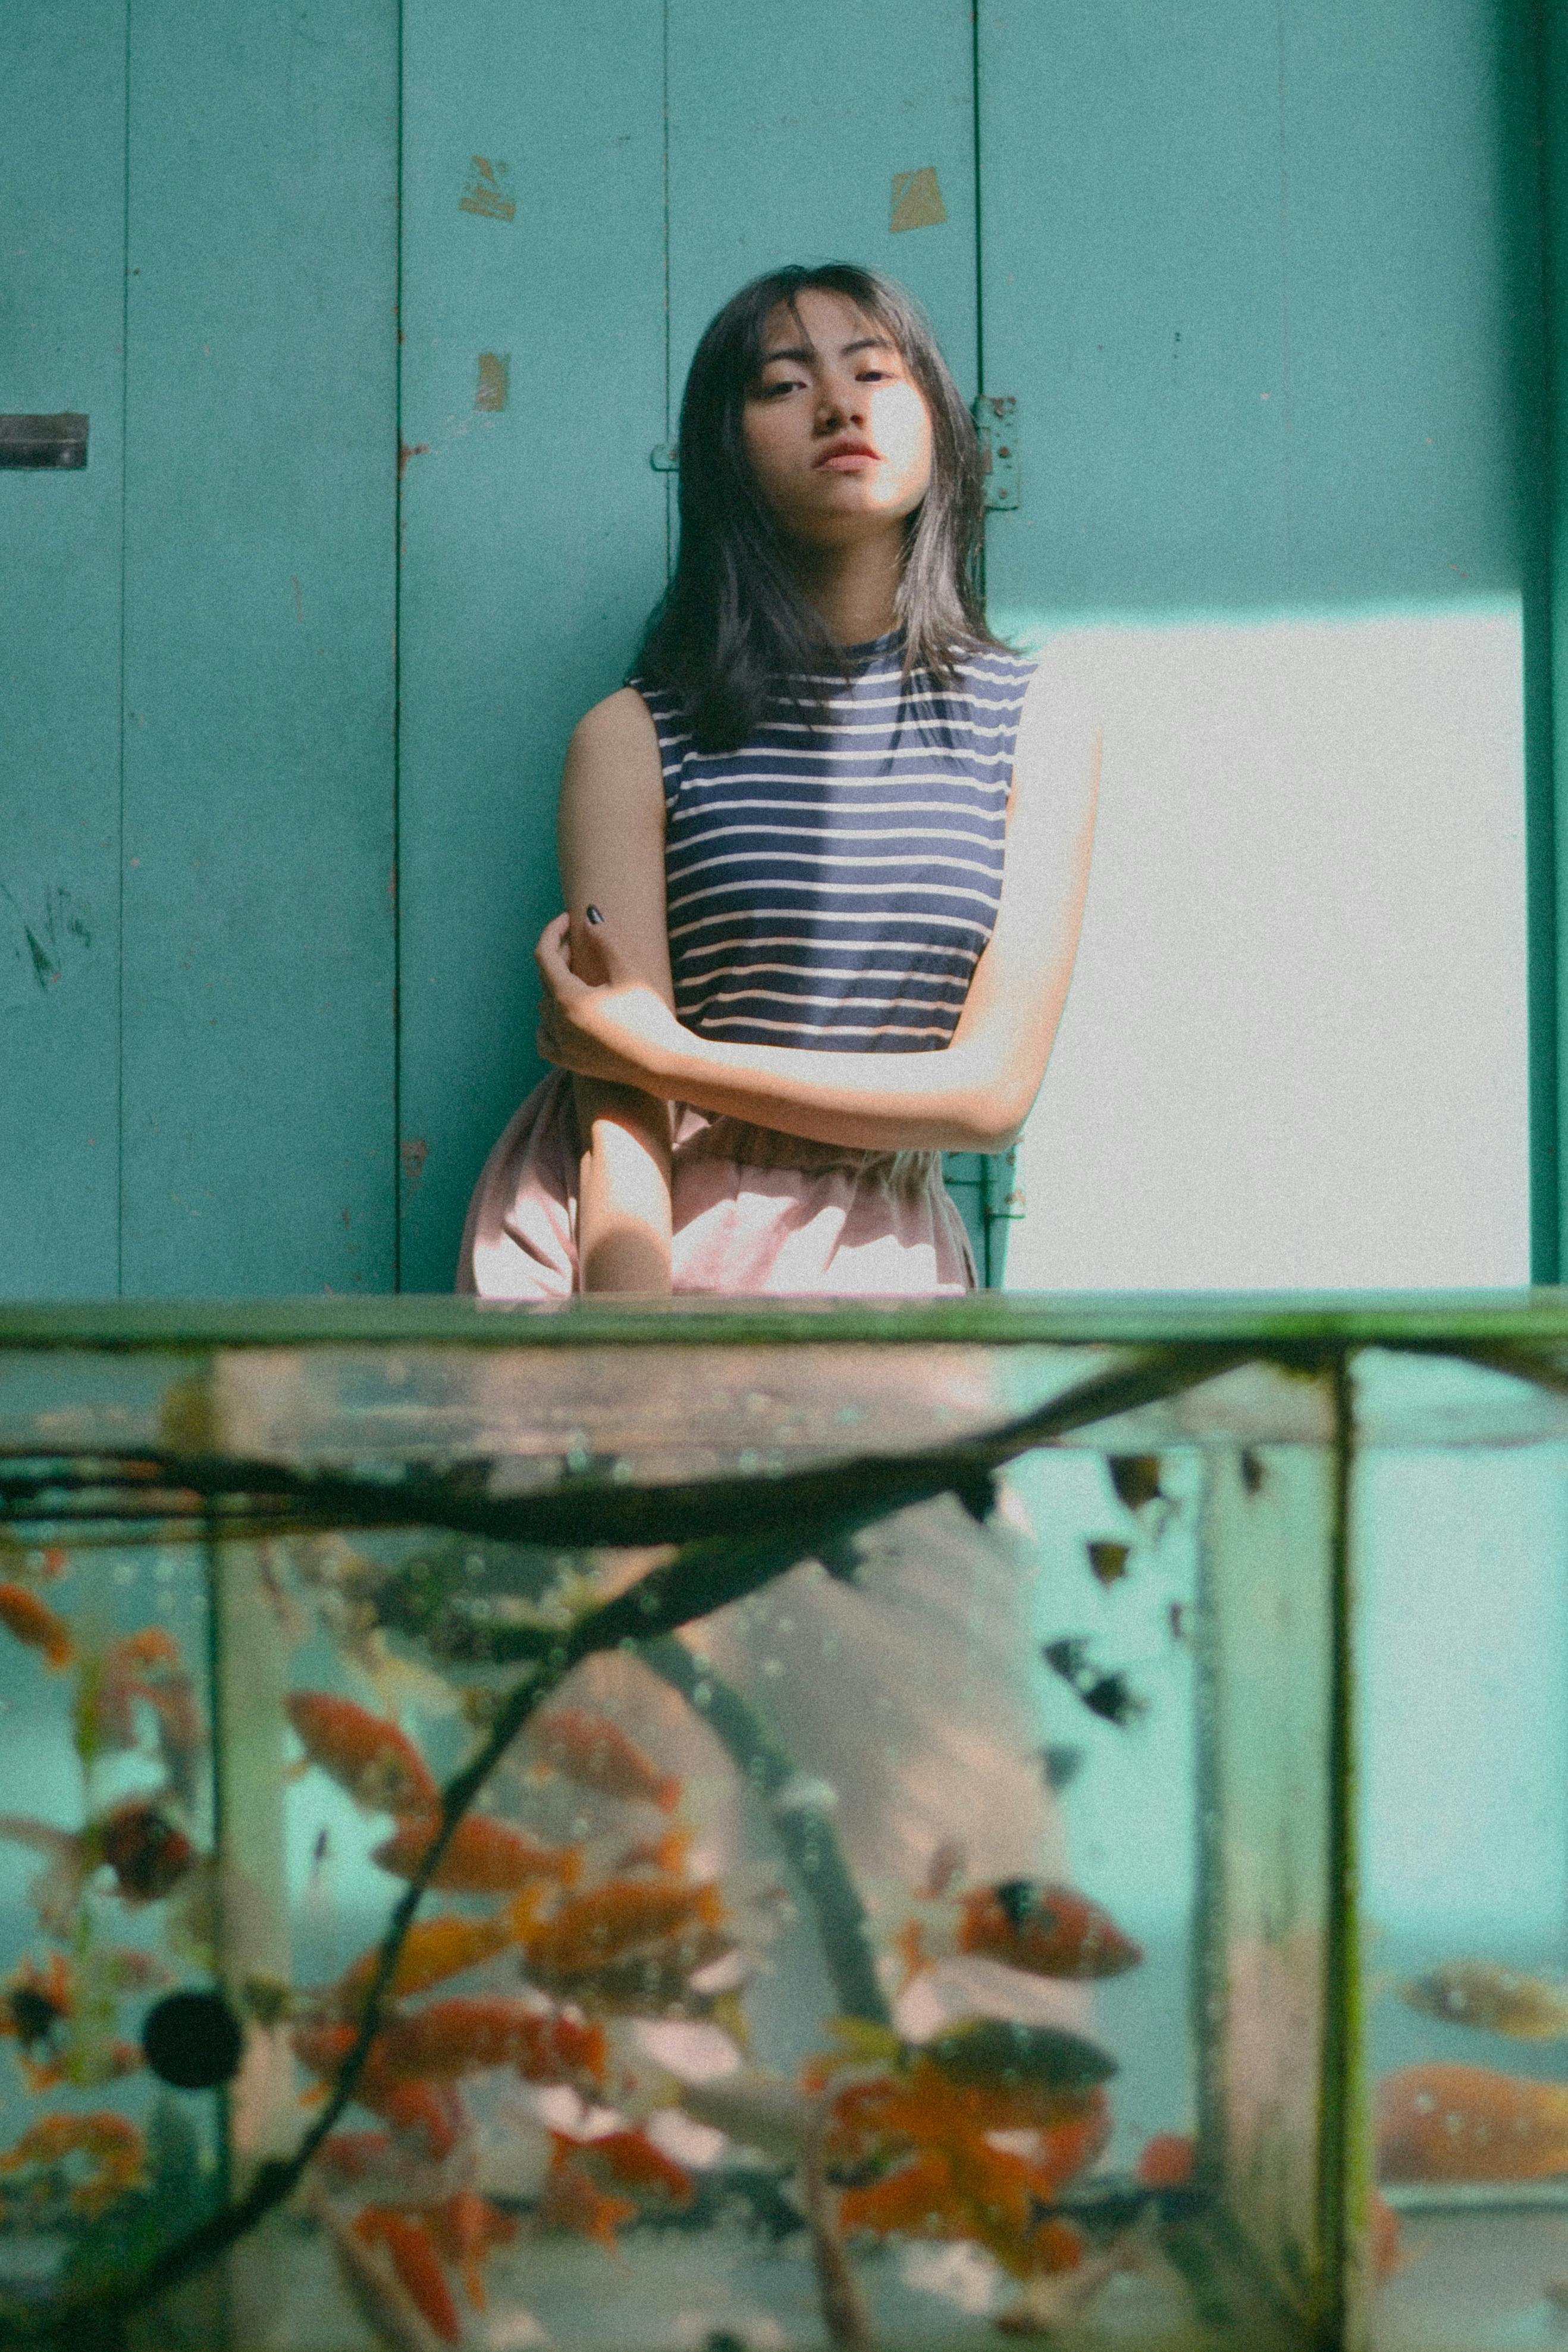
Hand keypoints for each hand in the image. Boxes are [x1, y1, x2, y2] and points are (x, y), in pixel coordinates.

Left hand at [533, 912, 684, 1089]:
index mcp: (568, 999)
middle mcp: (558, 1023)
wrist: (664, 1063)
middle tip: (581, 943)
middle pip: (545, 979)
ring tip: (578, 976)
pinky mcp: (570, 1062)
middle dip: (560, 956)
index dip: (554, 932)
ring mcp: (561, 1046)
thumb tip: (589, 916)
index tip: (568, 919)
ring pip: (544, 1007)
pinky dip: (548, 1022)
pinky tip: (562, 1015)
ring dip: (555, 986)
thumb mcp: (630, 973)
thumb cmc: (649, 1016)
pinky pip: (544, 1039)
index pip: (545, 956)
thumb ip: (606, 942)